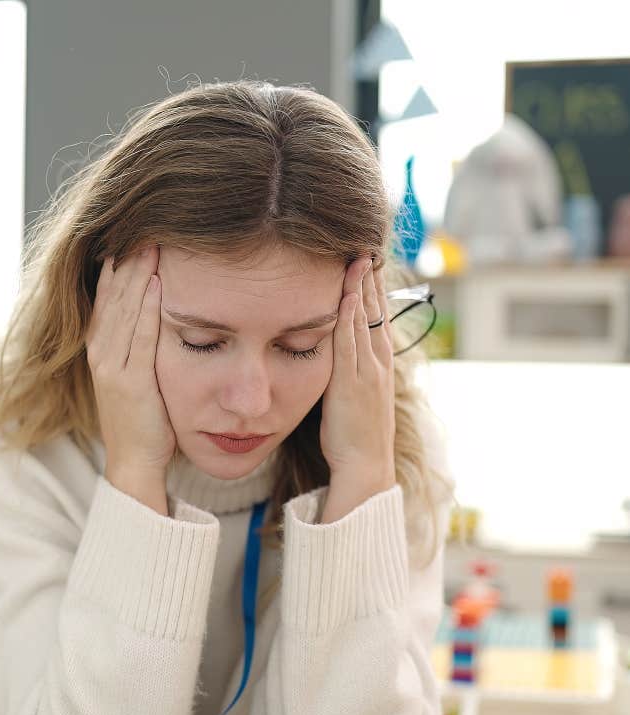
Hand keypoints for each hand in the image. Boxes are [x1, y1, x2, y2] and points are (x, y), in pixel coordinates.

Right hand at [85, 245, 176, 476]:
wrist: (135, 461)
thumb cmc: (142, 419)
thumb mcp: (134, 375)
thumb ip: (137, 344)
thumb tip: (153, 312)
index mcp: (100, 349)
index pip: (107, 298)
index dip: (118, 267)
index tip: (132, 236)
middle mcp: (100, 353)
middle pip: (113, 296)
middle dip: (129, 260)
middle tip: (144, 225)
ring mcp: (111, 366)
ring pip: (124, 310)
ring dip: (137, 274)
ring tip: (151, 242)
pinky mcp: (129, 380)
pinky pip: (139, 336)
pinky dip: (146, 308)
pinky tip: (156, 283)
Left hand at [319, 255, 395, 486]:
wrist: (365, 464)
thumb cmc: (356, 432)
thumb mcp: (356, 393)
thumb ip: (350, 368)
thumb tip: (338, 349)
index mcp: (380, 362)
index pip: (377, 315)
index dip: (372, 288)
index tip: (366, 262)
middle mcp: (379, 361)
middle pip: (374, 310)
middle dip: (369, 278)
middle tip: (364, 246)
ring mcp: (368, 371)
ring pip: (364, 321)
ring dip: (359, 288)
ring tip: (356, 258)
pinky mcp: (352, 383)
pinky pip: (350, 344)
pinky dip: (348, 318)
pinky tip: (345, 297)